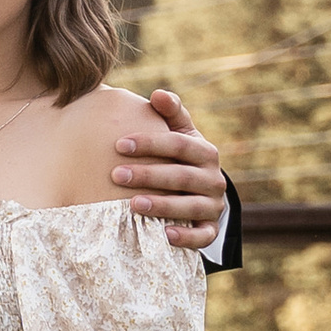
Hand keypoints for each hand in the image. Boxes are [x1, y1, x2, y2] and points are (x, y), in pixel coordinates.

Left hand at [112, 88, 227, 248]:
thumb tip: (158, 93)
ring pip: (190, 207)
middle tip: (116, 175)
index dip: (150, 143)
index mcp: (204, 152)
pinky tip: (163, 234)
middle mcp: (213, 179)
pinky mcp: (211, 229)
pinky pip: (203, 236)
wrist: (200, 193)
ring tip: (133, 205)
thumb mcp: (179, 133)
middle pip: (181, 176)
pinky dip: (186, 236)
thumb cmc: (179, 157)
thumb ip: (170, 113)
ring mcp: (213, 205)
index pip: (178, 144)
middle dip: (148, 175)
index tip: (119, 144)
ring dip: (162, 205)